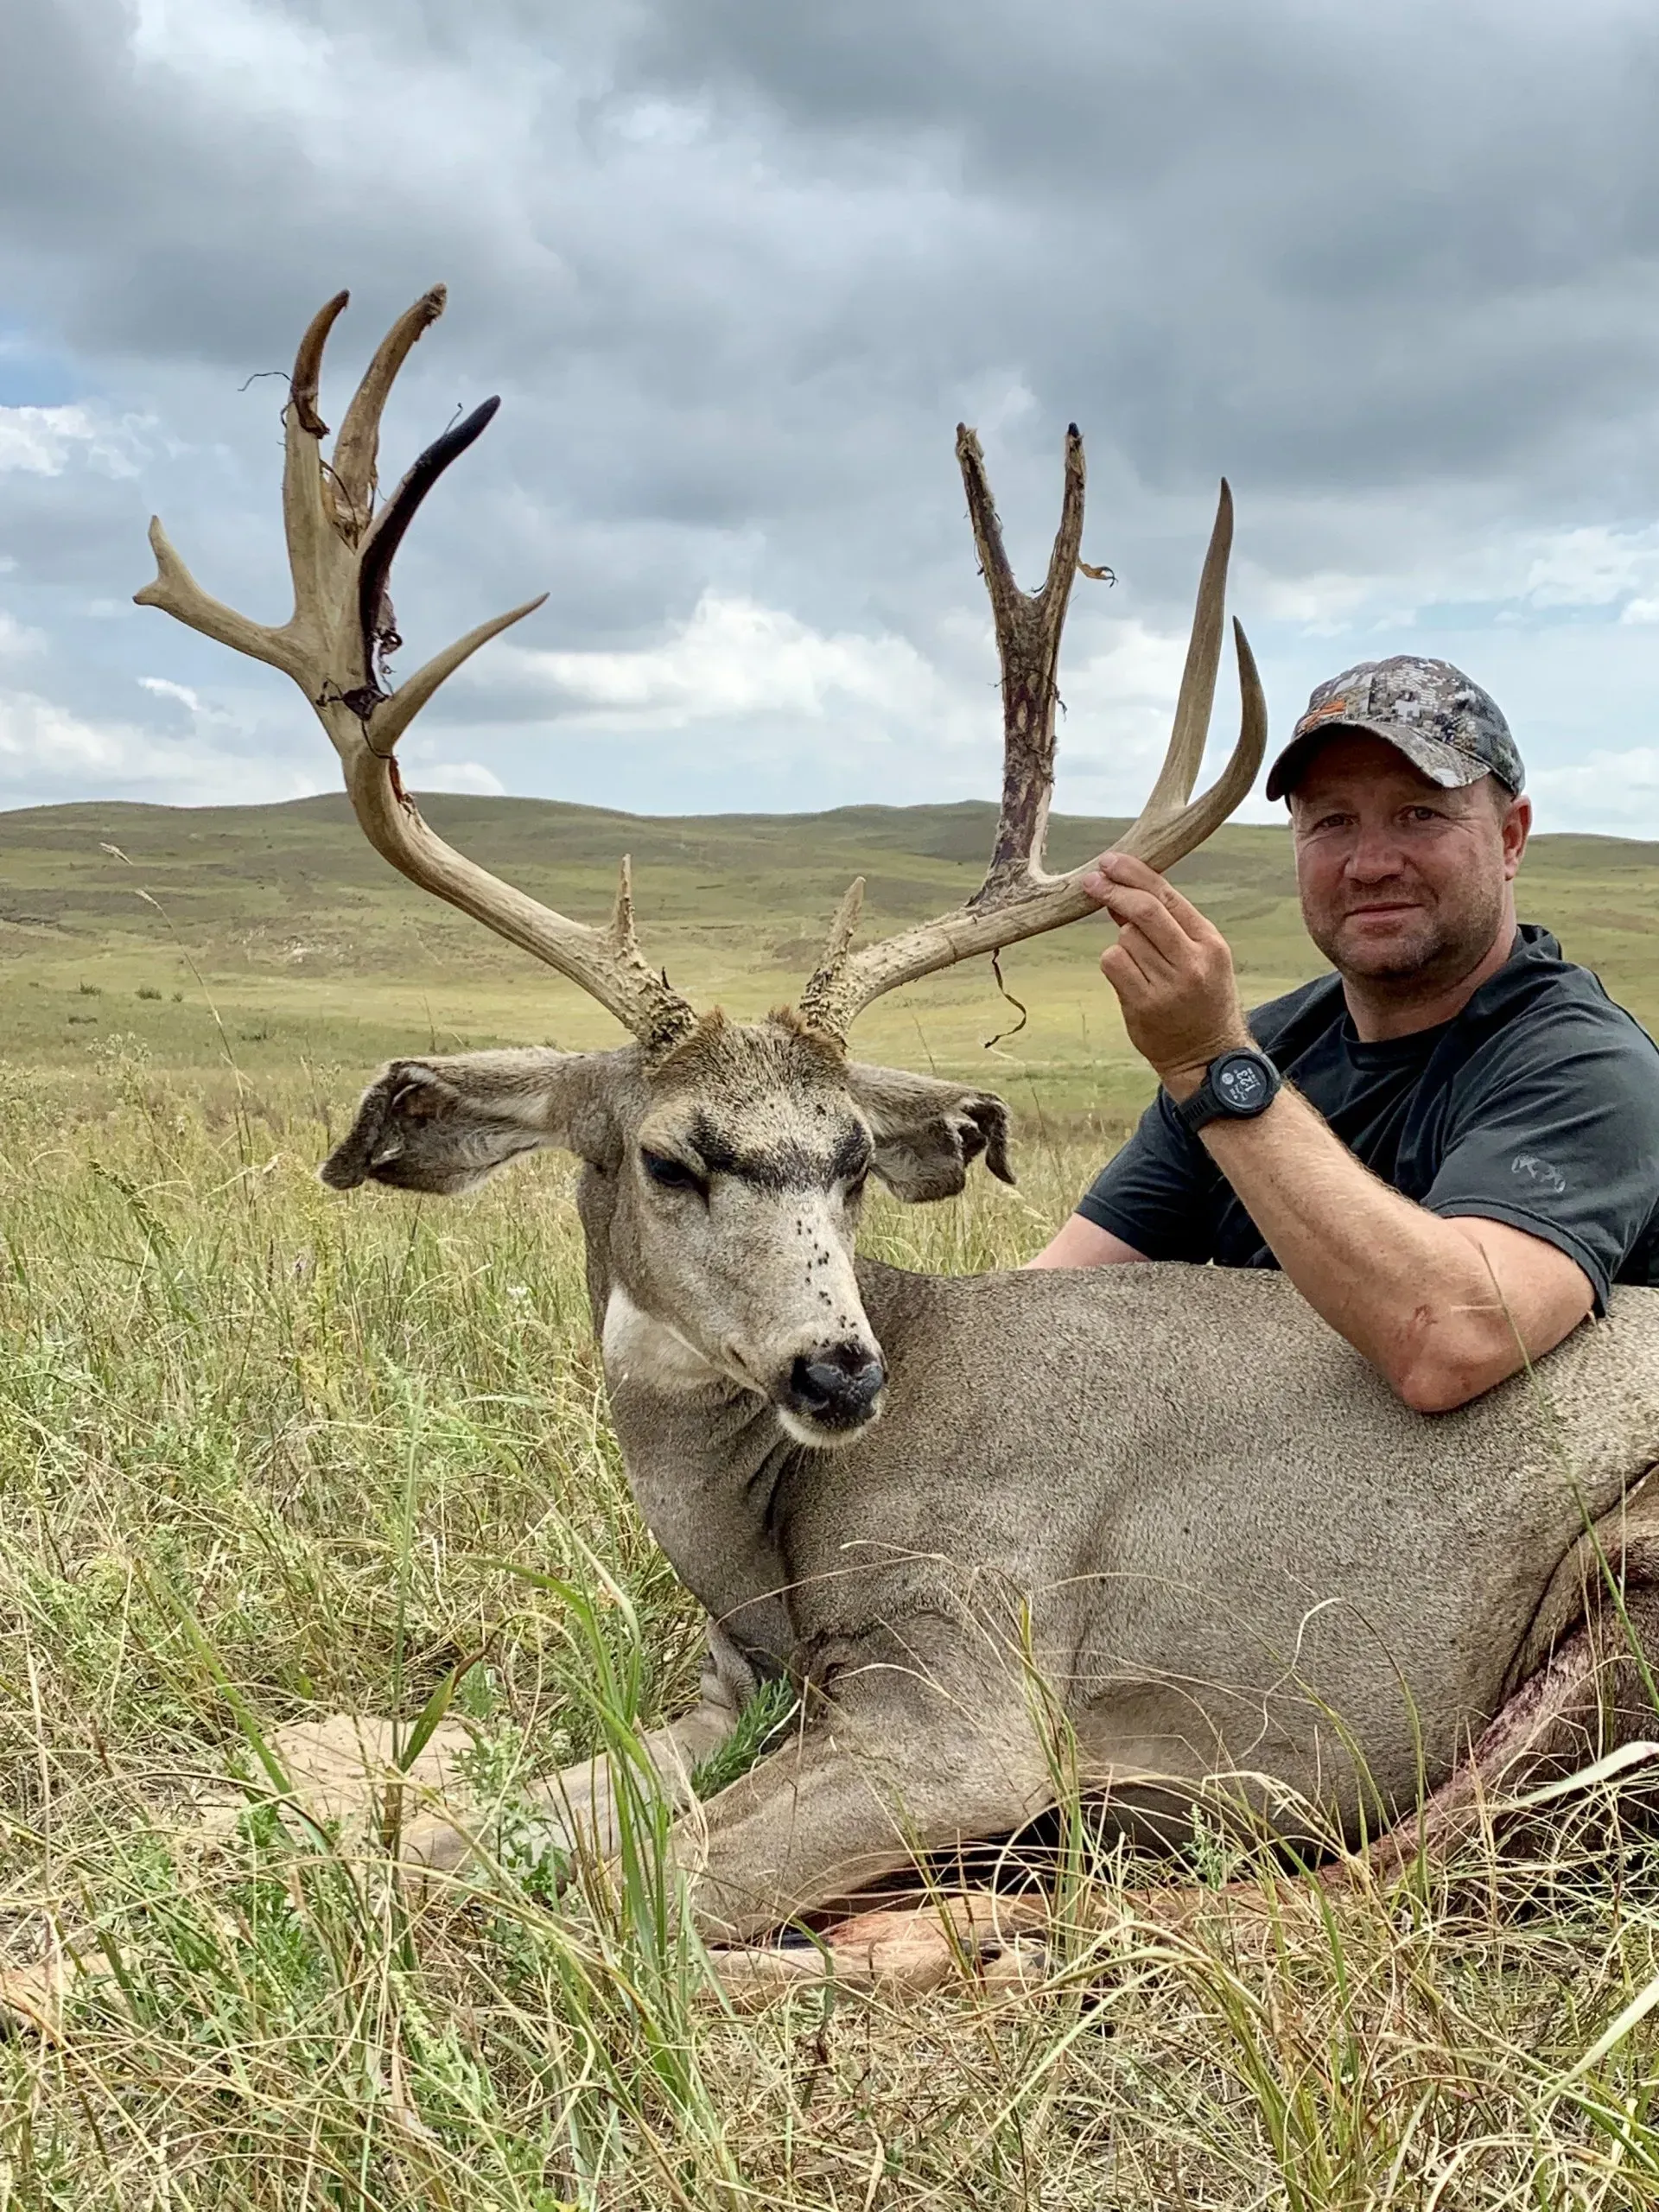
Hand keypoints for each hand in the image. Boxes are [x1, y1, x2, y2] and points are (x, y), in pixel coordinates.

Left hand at [1083, 851, 1251, 1097]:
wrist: (1207, 1057)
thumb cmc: (1200, 1000)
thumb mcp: (1198, 957)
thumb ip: (1165, 926)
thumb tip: (1121, 893)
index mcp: (1211, 943)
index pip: (1168, 896)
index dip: (1135, 874)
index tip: (1110, 862)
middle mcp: (1192, 962)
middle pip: (1143, 911)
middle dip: (1113, 890)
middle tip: (1090, 880)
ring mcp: (1168, 986)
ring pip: (1124, 938)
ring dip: (1121, 941)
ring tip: (1140, 963)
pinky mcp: (1143, 1006)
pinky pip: (1113, 964)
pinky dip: (1113, 962)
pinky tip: (1128, 977)